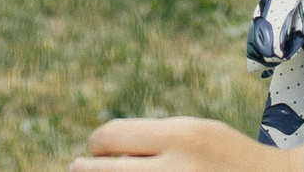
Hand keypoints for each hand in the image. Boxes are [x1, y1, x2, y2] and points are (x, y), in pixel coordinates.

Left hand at [72, 117, 283, 170]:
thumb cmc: (227, 160)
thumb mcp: (193, 135)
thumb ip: (152, 141)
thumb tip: (99, 151)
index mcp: (182, 136)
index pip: (110, 136)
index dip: (96, 144)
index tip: (94, 151)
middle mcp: (179, 168)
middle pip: (106, 171)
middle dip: (85, 171)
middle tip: (76, 169)